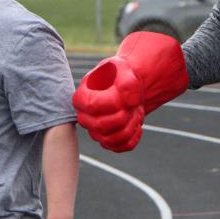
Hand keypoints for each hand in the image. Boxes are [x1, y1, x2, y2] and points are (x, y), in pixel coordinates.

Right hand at [73, 31, 187, 151]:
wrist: (125, 86)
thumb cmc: (121, 76)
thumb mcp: (124, 71)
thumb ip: (125, 83)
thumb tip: (127, 102)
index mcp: (81, 97)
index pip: (92, 105)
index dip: (112, 102)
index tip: (123, 95)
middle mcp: (84, 117)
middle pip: (100, 126)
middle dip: (123, 115)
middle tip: (135, 104)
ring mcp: (94, 131)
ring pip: (111, 140)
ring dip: (130, 126)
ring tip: (137, 112)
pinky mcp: (107, 141)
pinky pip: (120, 147)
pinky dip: (133, 137)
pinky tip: (138, 125)